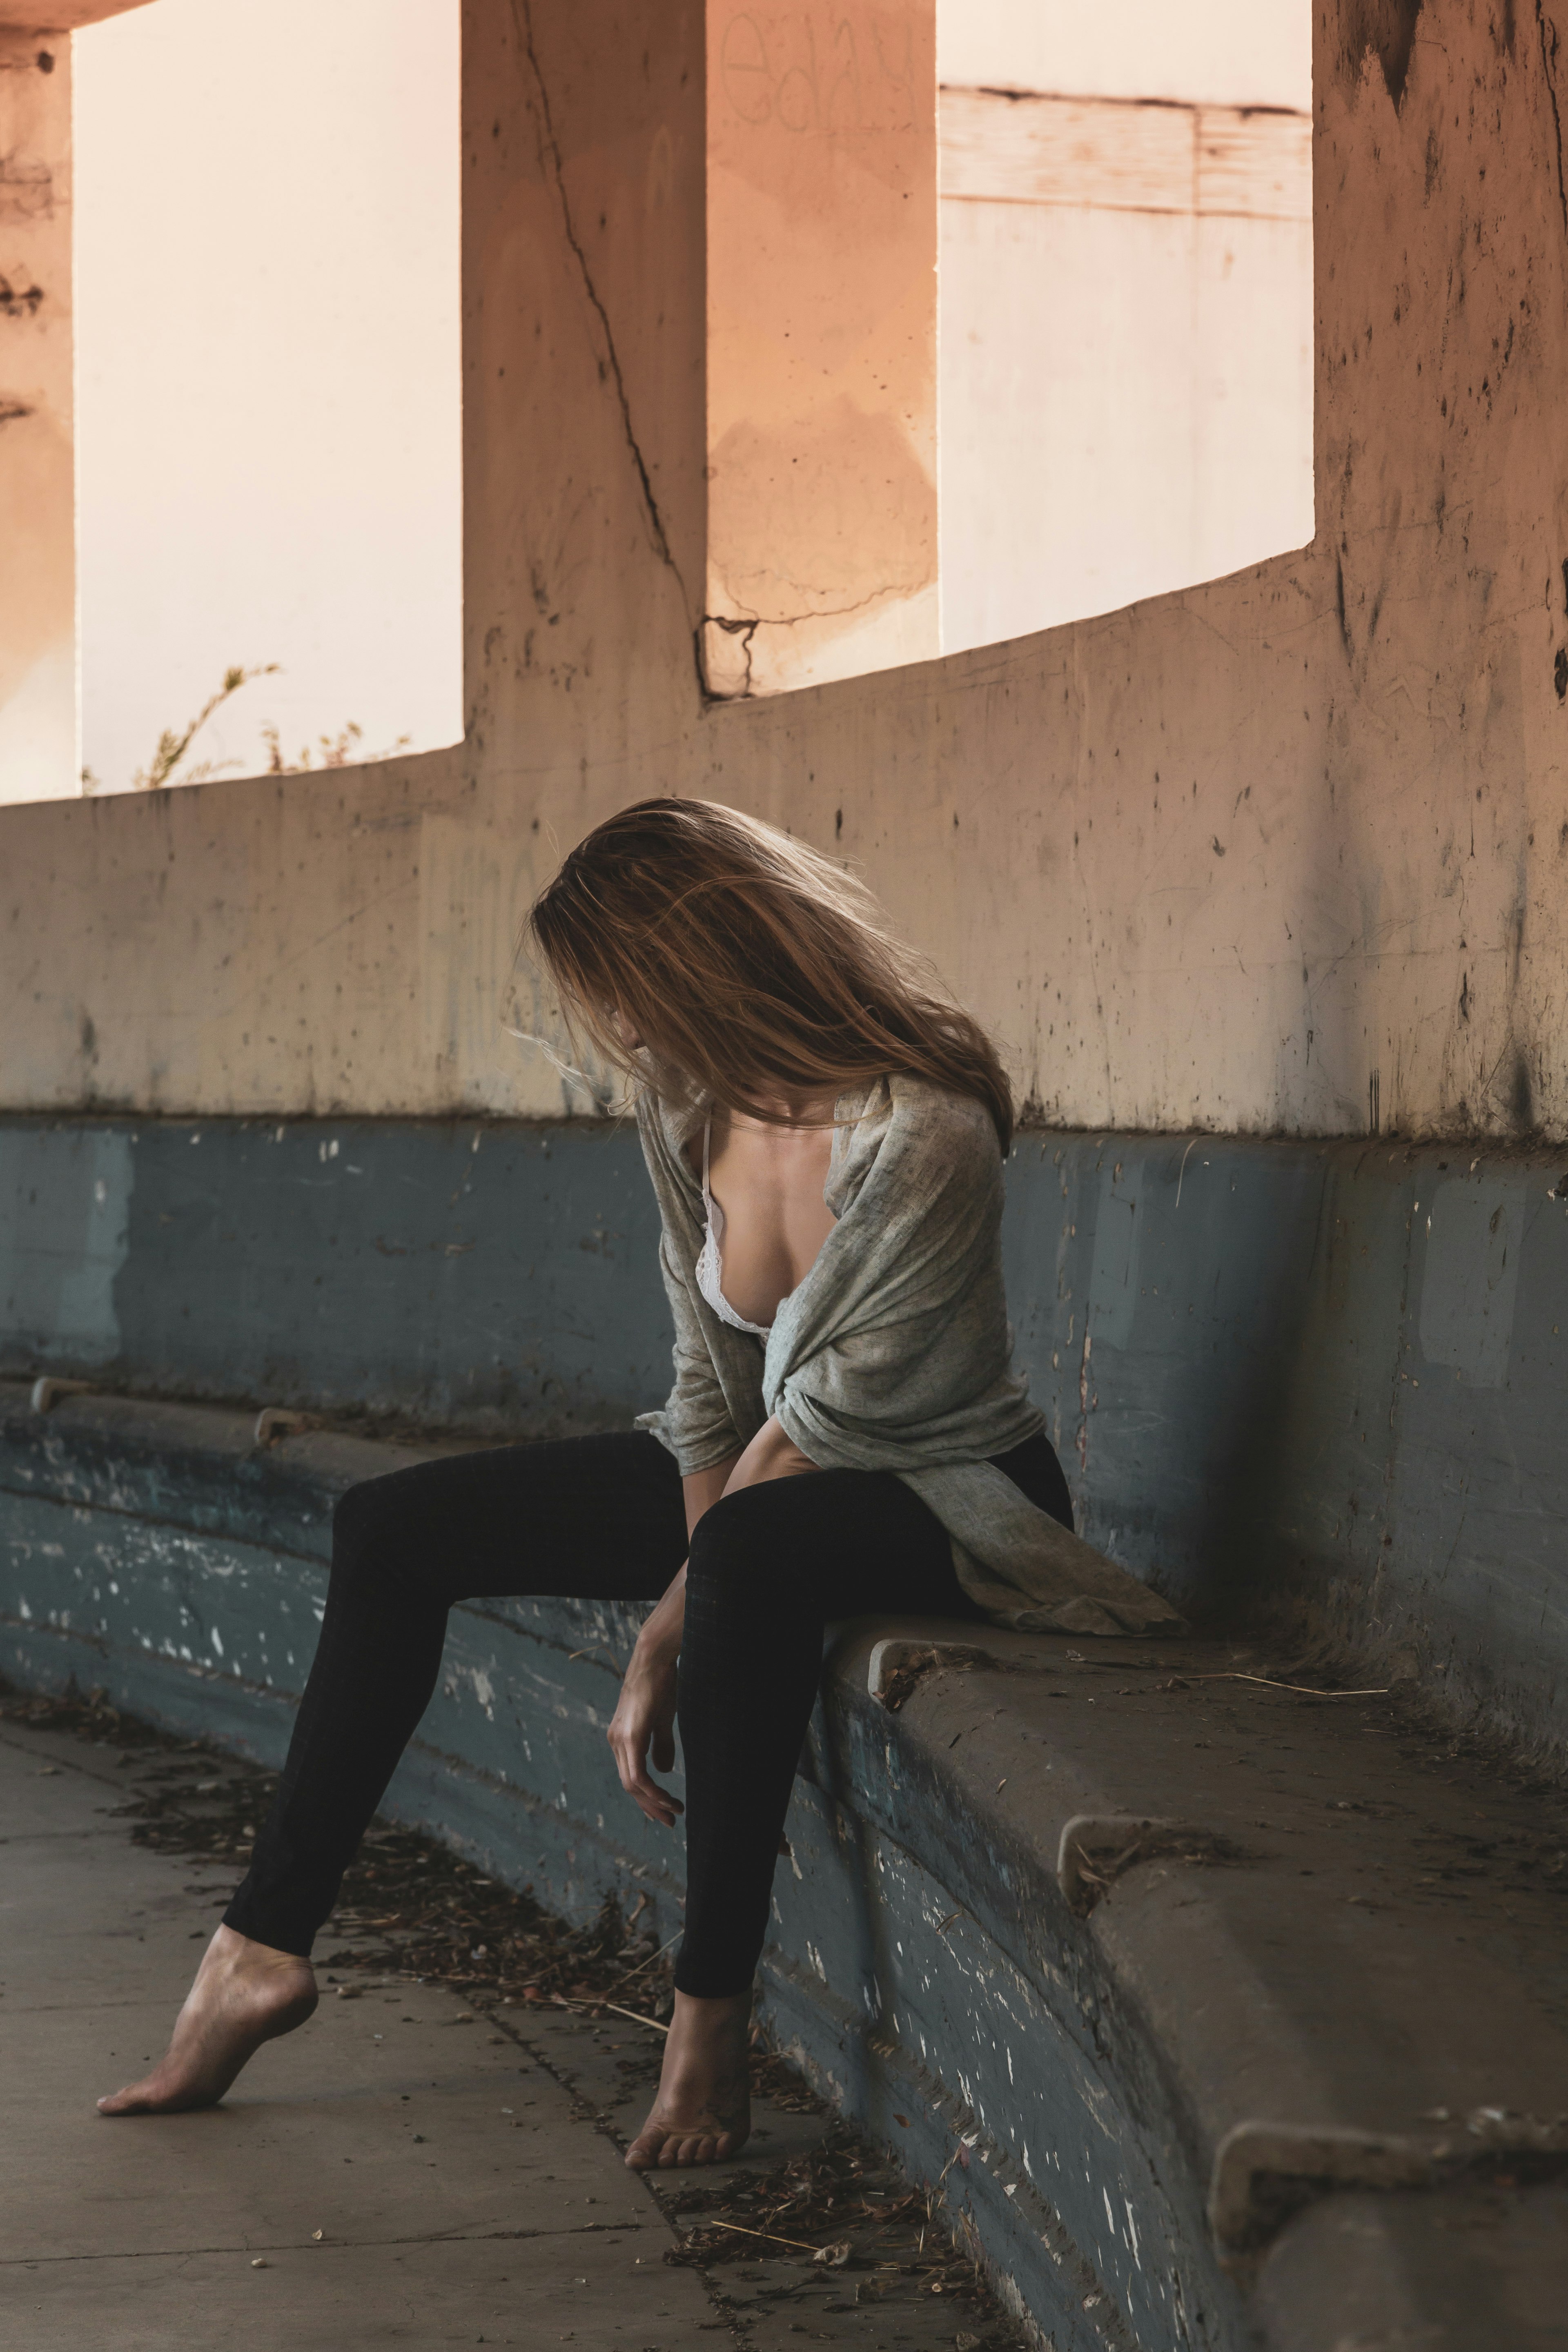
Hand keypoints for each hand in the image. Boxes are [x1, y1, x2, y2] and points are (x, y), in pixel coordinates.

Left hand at [608, 1644, 683, 1827]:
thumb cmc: (661, 1683)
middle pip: (629, 1785)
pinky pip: (637, 1775)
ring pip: (632, 1784)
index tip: (665, 1811)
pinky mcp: (630, 1736)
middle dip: (650, 1807)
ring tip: (675, 1813)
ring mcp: (619, 1739)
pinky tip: (667, 1799)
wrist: (655, 1657)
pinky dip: (652, 1792)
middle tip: (670, 1821)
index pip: (630, 1776)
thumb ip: (660, 1745)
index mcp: (621, 1737)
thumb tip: (663, 1771)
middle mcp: (615, 1741)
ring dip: (653, 1803)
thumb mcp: (662, 1718)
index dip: (647, 1797)